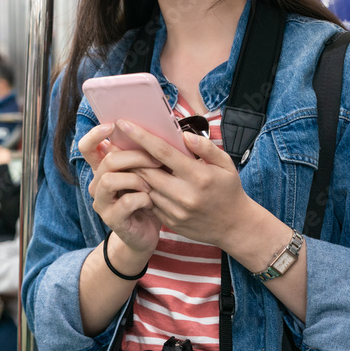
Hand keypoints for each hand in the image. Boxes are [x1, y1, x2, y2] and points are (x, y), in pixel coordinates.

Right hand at [78, 123, 161, 257]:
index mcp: (103, 169)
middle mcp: (97, 184)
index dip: (95, 135)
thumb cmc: (146, 199)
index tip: (112, 125)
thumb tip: (148, 130)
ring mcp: (101, 202)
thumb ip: (138, 156)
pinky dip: (143, 199)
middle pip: (107, 160)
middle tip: (157, 160)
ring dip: (137, 179)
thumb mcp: (142, 174)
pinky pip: (126, 202)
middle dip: (135, 157)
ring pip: (110, 180)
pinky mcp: (111, 219)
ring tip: (151, 186)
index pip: (86, 147)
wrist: (145, 234)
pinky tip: (151, 203)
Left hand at [115, 120, 254, 248]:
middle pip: (146, 170)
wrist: (234, 226)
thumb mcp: (226, 164)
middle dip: (129, 154)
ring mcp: (176, 211)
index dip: (141, 137)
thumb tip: (184, 135)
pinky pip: (149, 202)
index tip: (124, 124)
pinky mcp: (170, 222)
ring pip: (145, 187)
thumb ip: (206, 147)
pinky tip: (135, 180)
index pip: (163, 152)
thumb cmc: (229, 190)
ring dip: (133, 172)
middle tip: (115, 141)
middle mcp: (185, 195)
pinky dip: (141, 190)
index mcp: (199, 176)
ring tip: (121, 158)